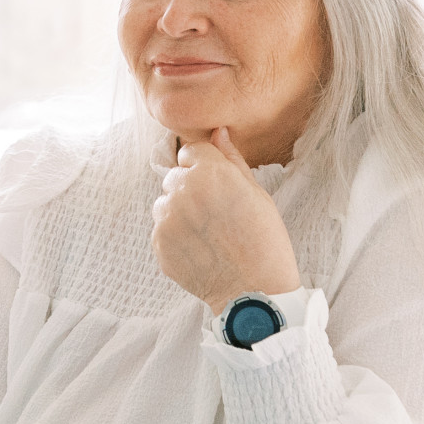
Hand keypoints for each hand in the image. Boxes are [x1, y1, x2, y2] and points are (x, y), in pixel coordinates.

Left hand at [151, 127, 301, 313]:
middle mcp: (183, 190)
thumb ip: (231, 159)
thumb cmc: (265, 240)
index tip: (219, 186)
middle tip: (217, 214)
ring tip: (208, 234)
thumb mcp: (257, 193)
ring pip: (165, 203)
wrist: (254, 292)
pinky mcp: (159, 243)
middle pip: (176, 176)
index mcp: (209, 172)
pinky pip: (161, 228)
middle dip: (191, 189)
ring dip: (180, 212)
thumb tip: (218, 131)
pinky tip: (199, 249)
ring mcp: (167, 218)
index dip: (206, 167)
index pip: (191, 151)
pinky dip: (175, 236)